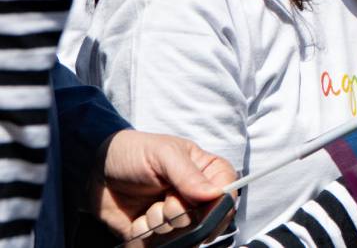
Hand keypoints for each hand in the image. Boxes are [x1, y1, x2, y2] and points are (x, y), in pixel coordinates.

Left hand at [92, 130, 236, 241]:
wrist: (96, 169)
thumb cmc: (134, 152)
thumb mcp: (163, 154)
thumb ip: (188, 175)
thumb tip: (215, 194)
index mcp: (207, 173)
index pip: (227, 195)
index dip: (217, 206)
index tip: (196, 205)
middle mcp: (195, 197)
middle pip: (205, 221)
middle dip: (179, 214)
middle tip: (163, 199)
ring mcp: (175, 217)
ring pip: (180, 236)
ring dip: (159, 224)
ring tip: (146, 207)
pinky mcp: (154, 234)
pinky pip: (156, 245)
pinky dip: (142, 235)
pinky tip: (136, 219)